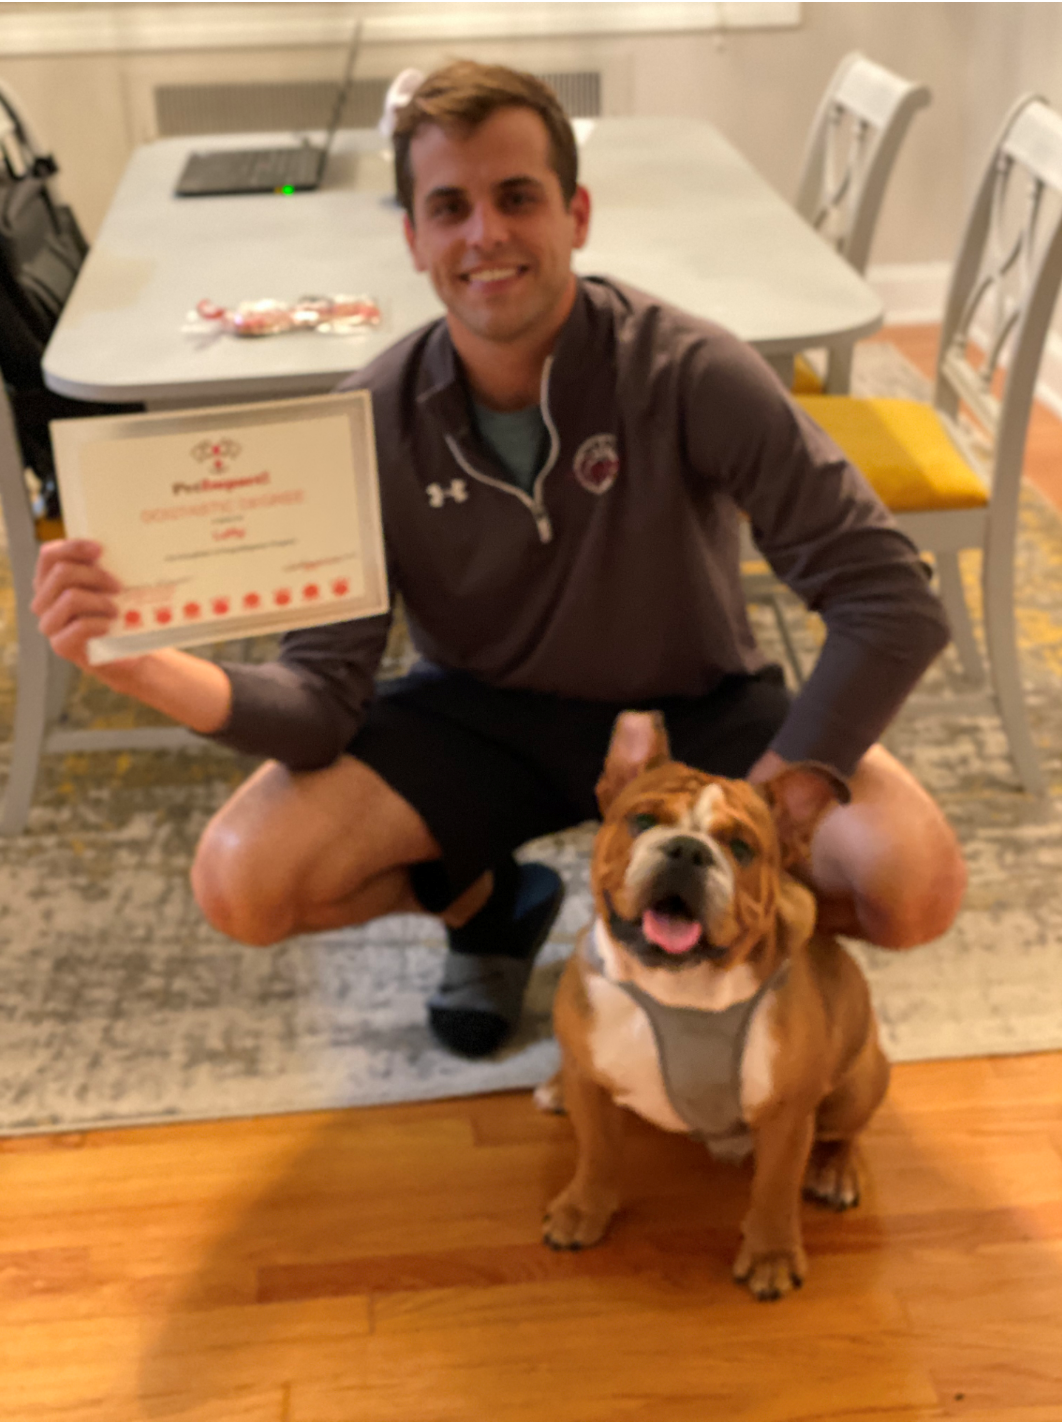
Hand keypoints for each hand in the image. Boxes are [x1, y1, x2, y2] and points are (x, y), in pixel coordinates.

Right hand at [31, 539, 136, 673]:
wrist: (125, 651)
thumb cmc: (115, 612)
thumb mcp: (109, 587)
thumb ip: (105, 568)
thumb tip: (125, 548)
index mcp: (50, 580)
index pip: (49, 555)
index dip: (73, 547)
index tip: (100, 549)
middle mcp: (44, 600)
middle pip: (61, 573)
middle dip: (94, 575)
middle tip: (118, 585)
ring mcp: (50, 623)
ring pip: (70, 598)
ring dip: (99, 600)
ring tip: (117, 609)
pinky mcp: (61, 645)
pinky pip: (79, 626)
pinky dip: (98, 623)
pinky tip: (110, 626)